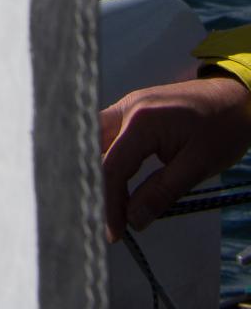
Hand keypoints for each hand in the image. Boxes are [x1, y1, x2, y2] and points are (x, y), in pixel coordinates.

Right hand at [99, 73, 250, 241]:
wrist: (236, 97)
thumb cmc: (222, 130)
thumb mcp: (197, 166)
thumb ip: (162, 192)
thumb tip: (133, 219)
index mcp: (141, 121)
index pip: (113, 166)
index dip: (109, 202)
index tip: (113, 234)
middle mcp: (127, 107)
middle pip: (95, 148)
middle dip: (95, 183)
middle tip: (102, 217)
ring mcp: (130, 104)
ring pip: (98, 139)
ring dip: (100, 170)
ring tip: (109, 203)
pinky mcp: (135, 108)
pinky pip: (111, 133)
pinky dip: (110, 158)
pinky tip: (118, 180)